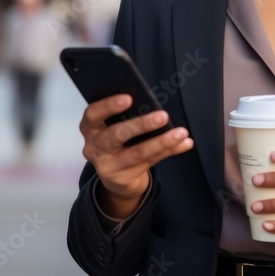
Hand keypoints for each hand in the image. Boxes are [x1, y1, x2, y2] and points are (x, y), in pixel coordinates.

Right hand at [79, 94, 192, 218]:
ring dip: (162, 141)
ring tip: (181, 133)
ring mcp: (108, 165)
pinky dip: (170, 150)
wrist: (115, 176)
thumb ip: (126, 115)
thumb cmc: (117, 140)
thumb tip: (150, 102)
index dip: (108, 106)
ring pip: (137, 152)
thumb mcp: (113, 126)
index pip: (93, 114)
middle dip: (141, 125)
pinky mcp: (123, 177)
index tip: (128, 98)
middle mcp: (94, 147)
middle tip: (163, 116)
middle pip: (116, 134)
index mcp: (90, 127)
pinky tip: (184, 143)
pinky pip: (150, 162)